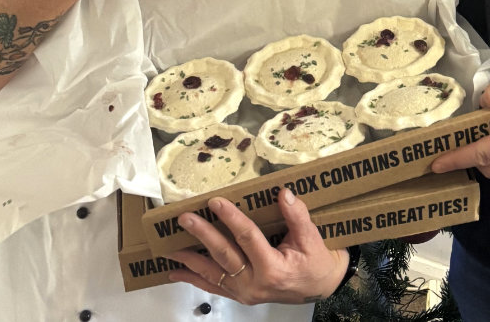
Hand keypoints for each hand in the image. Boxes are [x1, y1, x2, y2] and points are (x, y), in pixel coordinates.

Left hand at [167, 188, 348, 303]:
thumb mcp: (312, 238)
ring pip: (213, 273)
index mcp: (273, 268)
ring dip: (190, 259)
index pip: (247, 238)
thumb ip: (297, 215)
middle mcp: (255, 284)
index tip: (215, 201)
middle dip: (202, 235)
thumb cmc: (316, 262)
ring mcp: (245, 293)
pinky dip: (193, 279)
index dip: (231, 218)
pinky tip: (176, 272)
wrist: (319, 286)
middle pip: (224, 255)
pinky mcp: (240, 295)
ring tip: (170, 246)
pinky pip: (213, 287)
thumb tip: (283, 194)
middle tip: (185, 218)